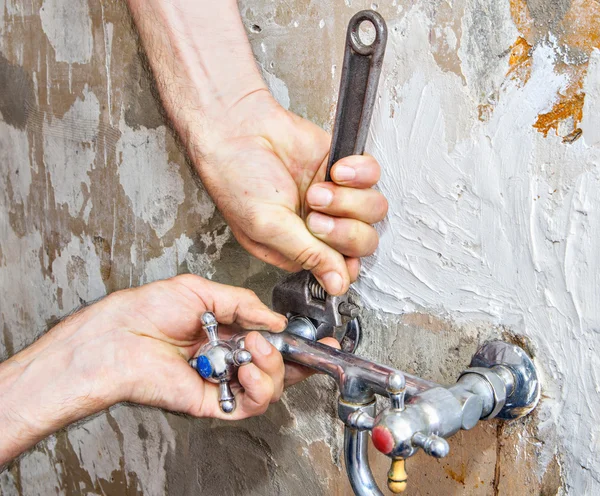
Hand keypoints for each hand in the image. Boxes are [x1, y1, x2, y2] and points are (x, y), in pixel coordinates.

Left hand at [0, 275, 336, 464]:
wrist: (118, 336)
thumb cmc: (147, 310)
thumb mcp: (202, 291)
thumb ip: (244, 304)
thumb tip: (276, 319)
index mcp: (228, 332)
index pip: (272, 342)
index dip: (298, 344)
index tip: (319, 342)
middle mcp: (228, 358)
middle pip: (277, 369)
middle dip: (293, 359)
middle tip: (282, 342)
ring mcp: (222, 381)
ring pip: (269, 388)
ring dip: (274, 369)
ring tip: (257, 349)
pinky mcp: (212, 402)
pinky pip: (248, 405)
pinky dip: (258, 388)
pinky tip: (249, 368)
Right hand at [193, 91, 387, 295]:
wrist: (237, 130)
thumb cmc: (237, 178)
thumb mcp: (267, 228)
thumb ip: (307, 255)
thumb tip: (336, 286)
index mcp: (301, 248)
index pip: (342, 269)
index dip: (343, 261)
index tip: (330, 248)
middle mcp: (322, 226)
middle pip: (363, 242)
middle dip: (343, 232)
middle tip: (314, 216)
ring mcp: (335, 197)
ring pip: (373, 211)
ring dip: (347, 202)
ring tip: (316, 190)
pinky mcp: (344, 167)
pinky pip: (372, 176)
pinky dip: (359, 173)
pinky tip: (334, 170)